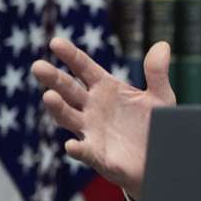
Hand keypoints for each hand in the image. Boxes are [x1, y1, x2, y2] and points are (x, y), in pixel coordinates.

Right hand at [31, 38, 175, 199]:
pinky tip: (71, 145)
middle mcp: (92, 108)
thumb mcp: (160, 97)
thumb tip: (162, 45)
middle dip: (53, 79)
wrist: (160, 157)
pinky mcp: (98, 155)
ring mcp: (91, 131)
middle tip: (38, 67)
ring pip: (68, 118)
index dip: (70, 56)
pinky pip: (85, 152)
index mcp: (105, 88)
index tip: (55, 42)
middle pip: (68, 90)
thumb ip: (157, 73)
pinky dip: (77, 149)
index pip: (84, 68)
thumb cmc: (155, 124)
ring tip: (49, 97)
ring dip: (58, 109)